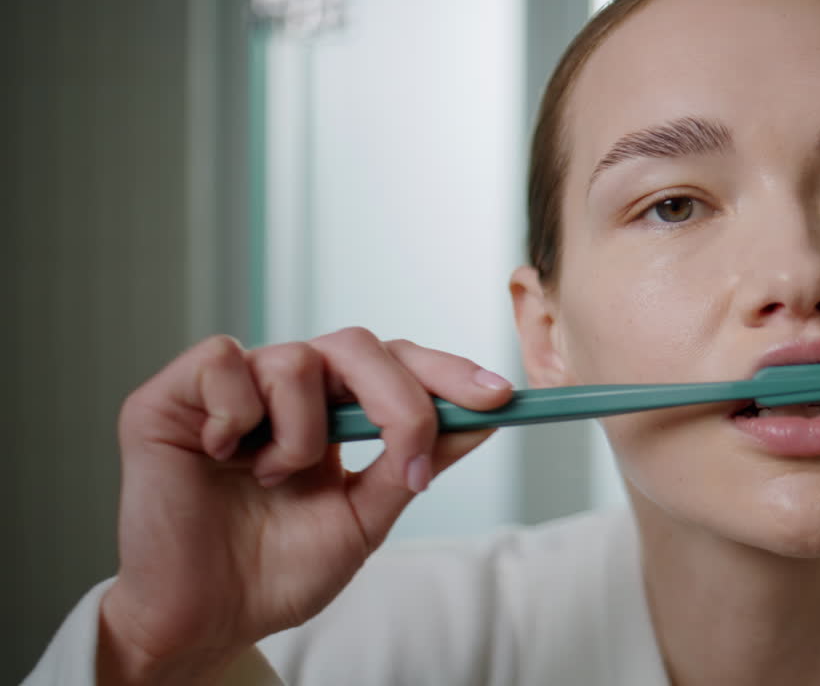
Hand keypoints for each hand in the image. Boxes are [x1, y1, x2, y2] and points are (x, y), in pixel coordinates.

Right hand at [96, 329, 512, 683]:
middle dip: (401, 401)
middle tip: (409, 462)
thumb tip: (482, 419)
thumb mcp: (365, 517)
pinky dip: (235, 412)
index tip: (499, 395)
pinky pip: (223, 360)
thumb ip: (415, 462)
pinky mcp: (172, 395)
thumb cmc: (278, 573)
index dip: (446, 371)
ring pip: (297, 360)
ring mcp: (229, 388)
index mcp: (329, 412)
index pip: (395, 364)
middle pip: (358, 346)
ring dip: (302, 435)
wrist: (206, 620)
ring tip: (272, 481)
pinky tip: (222, 454)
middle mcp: (282, 389)